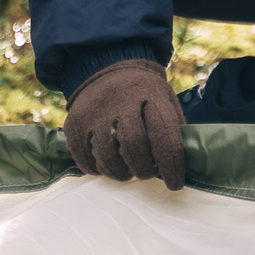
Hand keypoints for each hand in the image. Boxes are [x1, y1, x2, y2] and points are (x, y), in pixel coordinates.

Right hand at [63, 59, 186, 187]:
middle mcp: (121, 100)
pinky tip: (107, 165)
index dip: (171, 164)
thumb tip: (179, 164)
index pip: (164, 133)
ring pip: (108, 156)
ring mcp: (94, 112)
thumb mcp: (164, 98)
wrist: (105, 70)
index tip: (174, 184)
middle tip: (147, 174)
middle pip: (134, 146)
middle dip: (144, 169)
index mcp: (150, 94)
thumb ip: (173, 127)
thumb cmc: (142, 93)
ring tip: (128, 172)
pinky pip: (85, 160)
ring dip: (121, 173)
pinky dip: (98, 170)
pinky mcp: (74, 124)